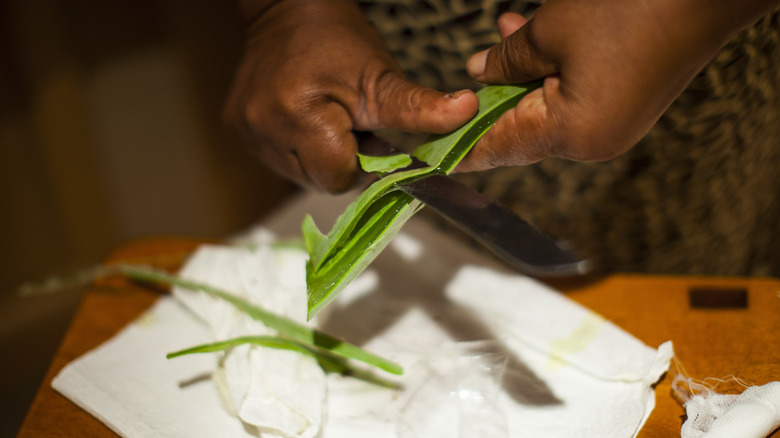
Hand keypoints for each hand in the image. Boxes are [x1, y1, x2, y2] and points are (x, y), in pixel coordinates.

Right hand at [225, 0, 478, 191]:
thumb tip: (467, 114)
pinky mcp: (237, 129)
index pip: (339, 177)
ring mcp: (247, 131)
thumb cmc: (341, 42)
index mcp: (299, 116)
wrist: (289, 9)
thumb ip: (418, 108)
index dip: (362, 161)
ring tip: (326, 120)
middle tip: (348, 123)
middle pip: (320, 180)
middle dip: (341, 160)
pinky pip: (280, 160)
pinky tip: (304, 121)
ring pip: (300, 175)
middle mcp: (264, 129)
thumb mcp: (382, 76)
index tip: (367, 132)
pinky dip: (298, 149)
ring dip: (320, 156)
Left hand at [460, 0, 777, 171]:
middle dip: (490, 99)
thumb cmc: (631, 9)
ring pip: (546, 108)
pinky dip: (549, 74)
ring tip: (503, 36)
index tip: (429, 153)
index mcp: (573, 135)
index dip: (459, 148)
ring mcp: (613, 125)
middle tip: (464, 76)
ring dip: (520, 77)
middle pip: (520, 130)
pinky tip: (534, 39)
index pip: (497, 149)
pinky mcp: (627, 105)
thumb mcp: (549, 33)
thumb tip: (479, 74)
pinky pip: (573, 97)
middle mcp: (594, 142)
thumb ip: (507, 62)